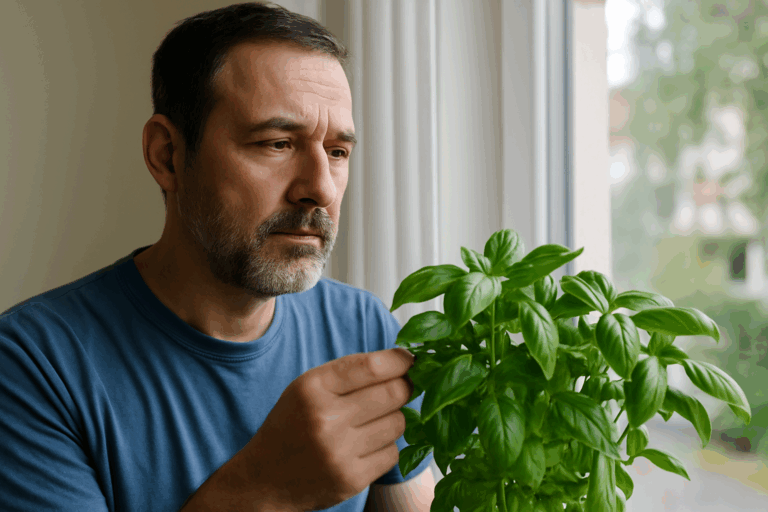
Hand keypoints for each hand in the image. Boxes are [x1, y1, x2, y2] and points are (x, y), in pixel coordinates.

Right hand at [238, 347, 415, 510]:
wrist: (264, 479)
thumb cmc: (293, 424)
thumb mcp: (308, 387)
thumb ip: (350, 372)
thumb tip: (404, 360)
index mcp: (312, 387)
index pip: (372, 366)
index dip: (400, 361)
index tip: (410, 359)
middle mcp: (325, 418)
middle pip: (393, 393)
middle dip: (404, 387)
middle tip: (401, 387)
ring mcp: (339, 452)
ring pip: (398, 423)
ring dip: (393, 418)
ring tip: (372, 421)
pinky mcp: (351, 479)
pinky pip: (392, 453)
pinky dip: (385, 447)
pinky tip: (364, 447)